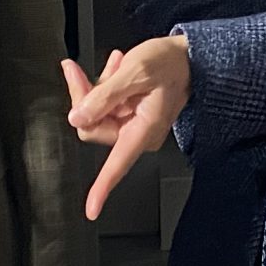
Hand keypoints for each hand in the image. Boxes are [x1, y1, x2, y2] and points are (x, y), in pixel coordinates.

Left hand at [62, 35, 190, 219]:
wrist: (187, 56)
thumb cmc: (171, 63)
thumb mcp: (136, 71)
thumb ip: (104, 95)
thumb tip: (78, 116)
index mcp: (144, 131)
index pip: (118, 164)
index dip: (102, 188)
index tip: (91, 209)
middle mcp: (137, 134)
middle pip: (92, 126)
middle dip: (85, 96)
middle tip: (82, 70)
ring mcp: (131, 125)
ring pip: (93, 113)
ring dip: (97, 86)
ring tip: (117, 65)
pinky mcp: (127, 115)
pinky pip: (102, 106)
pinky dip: (103, 86)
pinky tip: (117, 69)